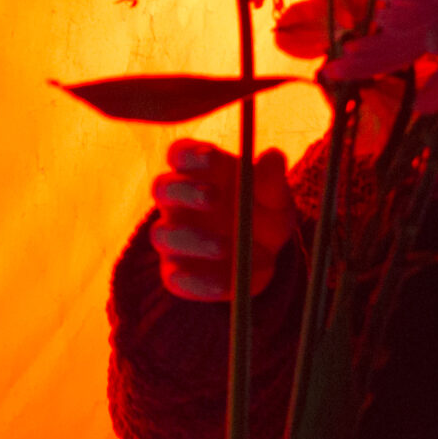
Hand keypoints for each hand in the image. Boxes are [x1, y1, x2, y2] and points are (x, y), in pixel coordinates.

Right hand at [149, 139, 293, 301]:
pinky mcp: (176, 273)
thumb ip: (272, 180)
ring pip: (163, 234)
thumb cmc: (263, 212)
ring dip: (194, 239)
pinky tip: (225, 284)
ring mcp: (173, 236)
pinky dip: (200, 282)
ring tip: (224, 247)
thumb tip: (273, 156)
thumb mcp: (275, 198)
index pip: (181, 154)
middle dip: (185, 191)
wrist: (265, 256)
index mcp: (198, 173)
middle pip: (163, 188)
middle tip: (212, 197)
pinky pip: (177, 278)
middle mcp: (177, 202)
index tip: (211, 156)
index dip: (191, 154)